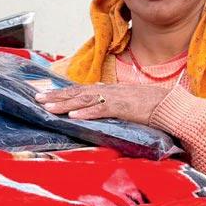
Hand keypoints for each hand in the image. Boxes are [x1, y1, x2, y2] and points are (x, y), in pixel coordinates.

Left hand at [34, 83, 172, 125]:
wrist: (169, 104)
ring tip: (48, 107)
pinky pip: (101, 110)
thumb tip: (94, 92)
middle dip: (55, 96)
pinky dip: (86, 112)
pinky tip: (73, 115)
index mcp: (106, 90)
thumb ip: (108, 96)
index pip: (79, 90)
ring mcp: (114, 98)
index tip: (44, 95)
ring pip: (84, 100)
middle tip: (36, 99)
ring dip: (64, 103)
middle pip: (76, 92)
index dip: (61, 92)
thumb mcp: (124, 98)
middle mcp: (107, 91)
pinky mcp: (122, 108)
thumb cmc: (148, 103)